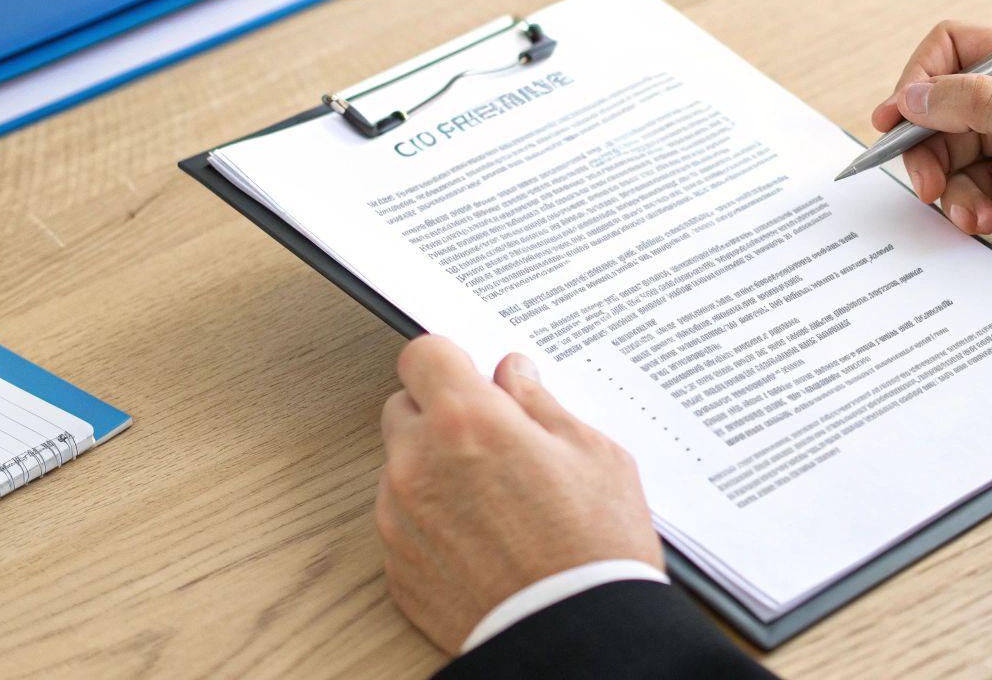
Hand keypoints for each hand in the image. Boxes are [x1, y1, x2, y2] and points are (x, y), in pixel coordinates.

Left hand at [376, 335, 661, 653]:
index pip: (423, 354)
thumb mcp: (594, 454)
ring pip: (402, 467)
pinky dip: (433, 520)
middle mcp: (419, 464)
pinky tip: (483, 538)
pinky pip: (403, 521)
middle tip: (494, 439)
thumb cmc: (594, 548)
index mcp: (469, 422)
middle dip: (442, 414)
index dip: (451, 361)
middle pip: (405, 407)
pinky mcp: (397, 567)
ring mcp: (399, 518)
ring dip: (436, 468)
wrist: (574, 636)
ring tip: (497, 500)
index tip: (472, 375)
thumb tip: (514, 376)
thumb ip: (542, 405)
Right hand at [872, 21, 991, 275]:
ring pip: (961, 154)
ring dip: (952, 186)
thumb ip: (984, 106)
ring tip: (967, 214)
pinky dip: (971, 204)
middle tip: (926, 185)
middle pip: (948, 110)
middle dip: (930, 148)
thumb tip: (917, 96)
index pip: (955, 50)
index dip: (919, 81)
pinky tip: (982, 221)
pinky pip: (981, 186)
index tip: (896, 121)